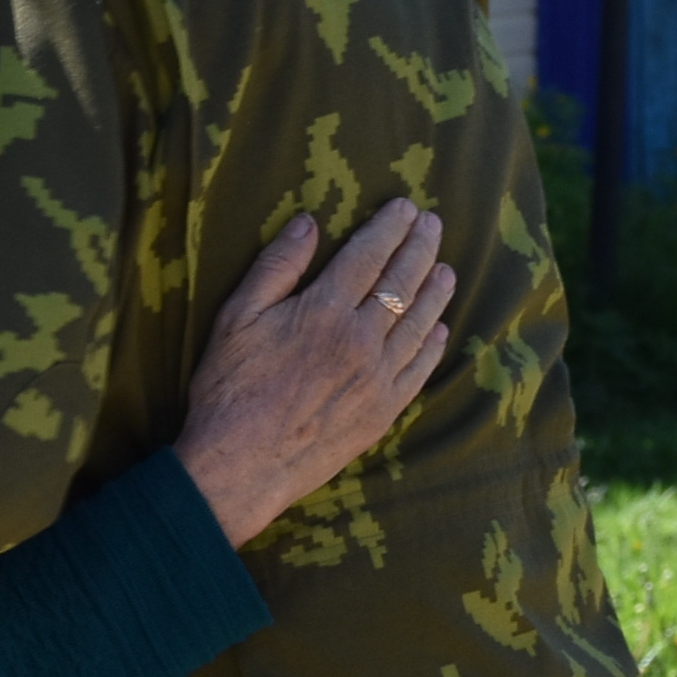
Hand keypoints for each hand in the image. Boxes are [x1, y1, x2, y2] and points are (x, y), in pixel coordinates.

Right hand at [171, 197, 454, 543]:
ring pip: (419, 323)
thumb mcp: (237, 318)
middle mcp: (361, 340)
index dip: (389, 228)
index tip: (405, 208)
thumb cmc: (229, 391)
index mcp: (324, 310)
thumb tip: (308, 224)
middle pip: (402, 282)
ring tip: (446, 269)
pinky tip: (440, 329)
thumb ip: (276, 267)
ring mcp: (378, 378)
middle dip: (420, 248)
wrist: (243, 467)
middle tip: (433, 225)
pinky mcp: (383, 412)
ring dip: (436, 292)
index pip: (368, 256)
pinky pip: (419, 370)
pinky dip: (433, 345)